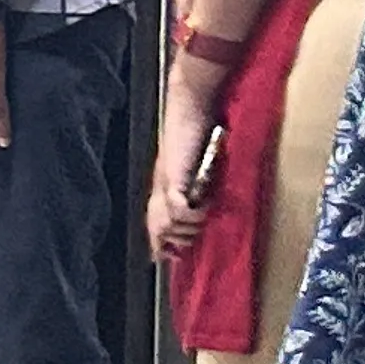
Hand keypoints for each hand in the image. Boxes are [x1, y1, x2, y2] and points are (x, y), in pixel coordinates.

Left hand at [145, 70, 225, 262]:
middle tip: (198, 235)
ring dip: (190, 228)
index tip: (167, 258)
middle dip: (178, 241)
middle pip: (158, 229)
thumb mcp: (200, 163)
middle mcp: (159, 187)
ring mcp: (164, 182)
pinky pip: (179, 211)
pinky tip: (205, 205)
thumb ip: (201, 183)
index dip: (158, 243)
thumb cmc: (200, 129)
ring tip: (204, 216)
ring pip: (167, 224)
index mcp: (163, 184)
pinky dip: (193, 215)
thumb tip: (211, 203)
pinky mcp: (174, 177)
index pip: (153, 222)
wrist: (192, 104)